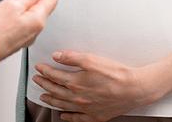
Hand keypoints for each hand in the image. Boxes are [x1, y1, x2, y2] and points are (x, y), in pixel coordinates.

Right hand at [0, 0, 60, 62]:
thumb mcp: (11, 5)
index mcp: (37, 20)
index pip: (51, 0)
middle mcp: (35, 31)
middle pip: (44, 9)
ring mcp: (26, 38)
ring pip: (34, 17)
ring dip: (33, 6)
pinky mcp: (17, 42)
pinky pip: (25, 24)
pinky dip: (25, 15)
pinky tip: (17, 12)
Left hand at [34, 51, 164, 121]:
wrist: (134, 89)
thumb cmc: (116, 74)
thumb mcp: (91, 59)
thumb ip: (72, 58)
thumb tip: (56, 56)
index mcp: (76, 83)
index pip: (54, 76)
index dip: (45, 71)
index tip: (39, 67)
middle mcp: (78, 98)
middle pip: (56, 91)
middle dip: (44, 84)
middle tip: (37, 80)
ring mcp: (86, 108)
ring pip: (63, 105)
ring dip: (51, 100)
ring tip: (44, 97)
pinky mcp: (95, 116)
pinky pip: (77, 118)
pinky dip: (68, 117)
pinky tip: (63, 115)